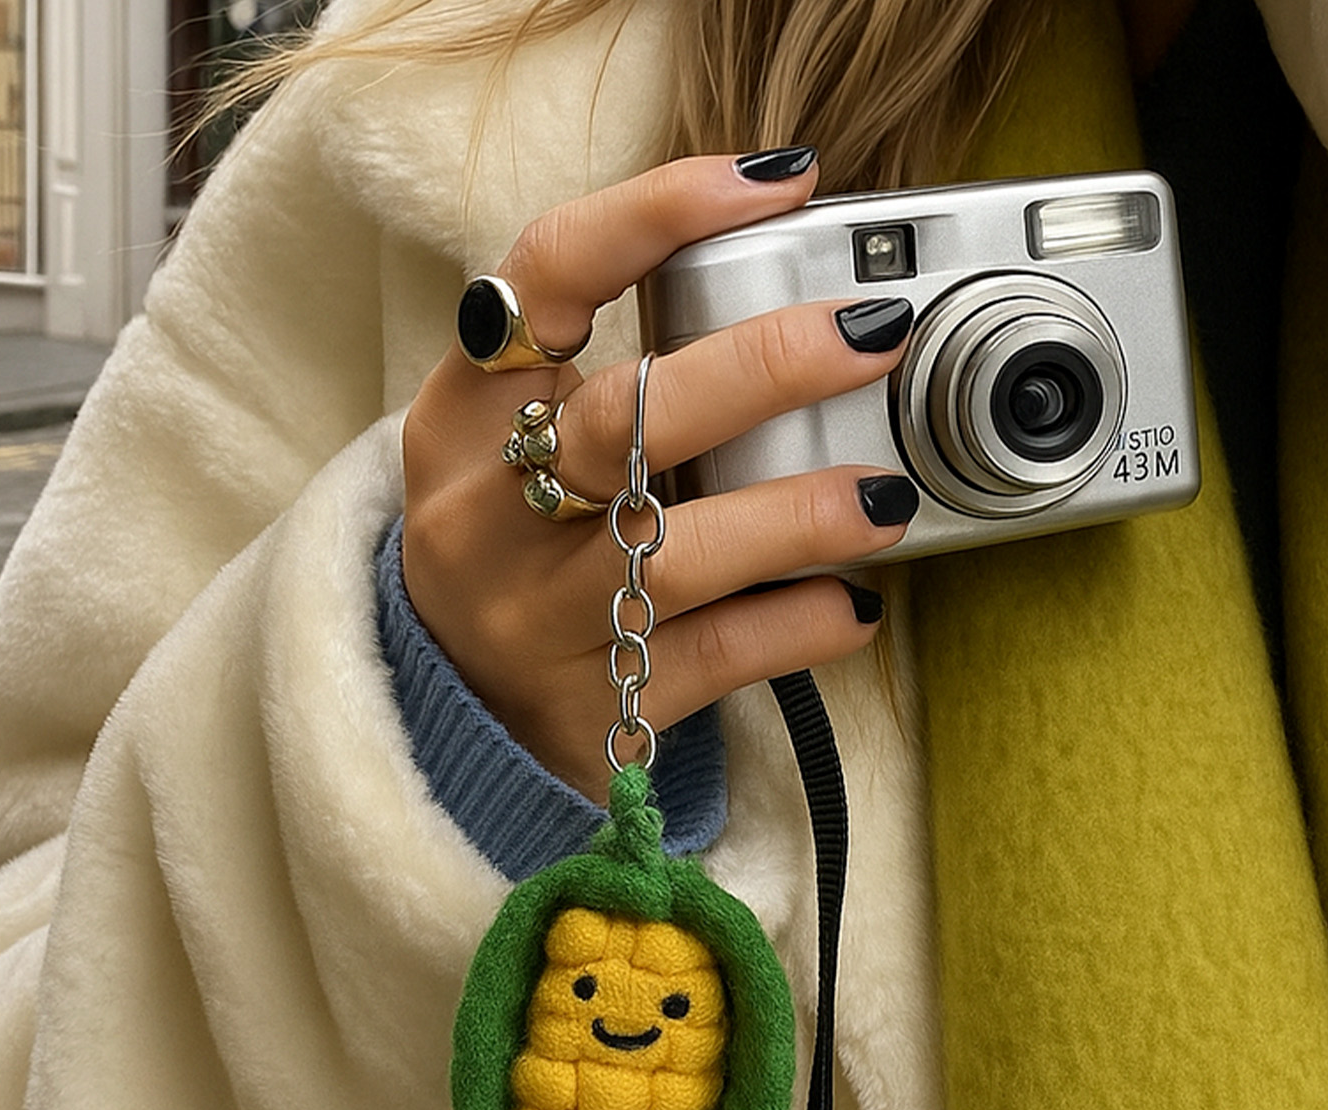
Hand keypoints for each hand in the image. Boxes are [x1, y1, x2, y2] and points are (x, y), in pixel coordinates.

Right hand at [402, 151, 916, 803]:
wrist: (445, 708)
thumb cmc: (505, 544)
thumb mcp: (503, 442)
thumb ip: (597, 374)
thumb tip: (779, 304)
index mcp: (461, 416)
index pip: (546, 274)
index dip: (660, 212)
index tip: (775, 183)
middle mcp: (484, 514)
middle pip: (622, 421)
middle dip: (762, 366)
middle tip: (869, 338)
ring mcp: (534, 618)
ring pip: (677, 552)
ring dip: (798, 514)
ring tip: (882, 495)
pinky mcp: (589, 706)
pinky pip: (715, 658)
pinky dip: (798, 625)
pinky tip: (851, 603)